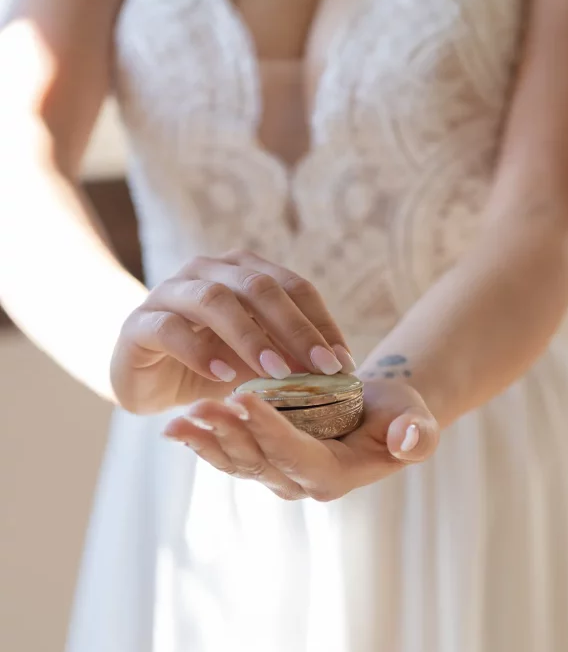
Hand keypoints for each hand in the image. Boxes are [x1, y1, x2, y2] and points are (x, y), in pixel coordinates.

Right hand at [110, 250, 354, 413]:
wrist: (146, 379)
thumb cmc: (210, 364)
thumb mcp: (256, 361)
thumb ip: (290, 357)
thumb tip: (340, 370)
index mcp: (242, 272)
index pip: (293, 287)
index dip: (321, 322)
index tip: (343, 363)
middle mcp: (207, 272)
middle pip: (259, 287)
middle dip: (296, 328)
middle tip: (322, 368)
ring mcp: (170, 293)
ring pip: (214, 301)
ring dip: (251, 337)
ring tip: (277, 371)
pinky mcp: (139, 323)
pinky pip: (170, 329)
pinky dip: (199, 353)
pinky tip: (223, 376)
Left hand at [162, 377, 439, 501]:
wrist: (384, 415)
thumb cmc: (401, 415)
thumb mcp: (415, 420)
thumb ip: (416, 434)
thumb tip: (410, 438)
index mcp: (333, 475)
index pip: (294, 453)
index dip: (268, 428)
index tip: (243, 396)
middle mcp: (299, 482)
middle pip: (256, 459)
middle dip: (226, 433)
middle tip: (198, 405)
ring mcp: (278, 474)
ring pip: (235, 460)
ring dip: (206, 439)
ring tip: (177, 419)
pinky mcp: (263, 460)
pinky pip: (229, 454)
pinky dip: (202, 440)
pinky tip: (174, 426)